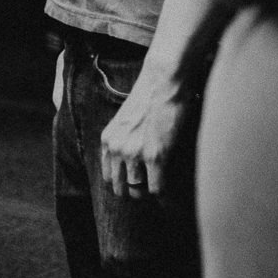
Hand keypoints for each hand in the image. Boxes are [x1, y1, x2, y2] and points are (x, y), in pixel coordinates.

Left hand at [99, 78, 196, 198]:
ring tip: (160, 189)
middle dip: (134, 193)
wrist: (161, 83)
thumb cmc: (149, 98)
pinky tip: (169, 191)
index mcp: (107, 140)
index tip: (135, 185)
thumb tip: (133, 163)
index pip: (108, 176)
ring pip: (137, 192)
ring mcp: (134, 154)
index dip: (122, 184)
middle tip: (149, 190)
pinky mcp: (155, 156)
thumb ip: (123, 141)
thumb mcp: (124, 121)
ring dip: (149, 193)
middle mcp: (117, 149)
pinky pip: (156, 189)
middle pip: (119, 188)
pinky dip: (164, 195)